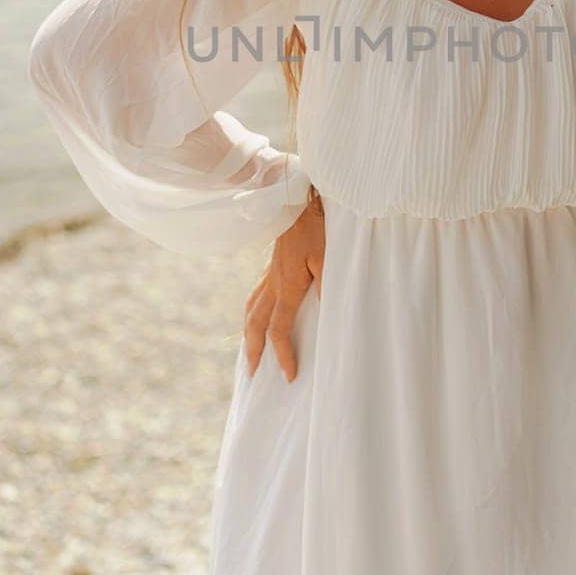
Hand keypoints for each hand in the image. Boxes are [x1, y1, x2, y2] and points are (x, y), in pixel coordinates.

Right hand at [242, 194, 324, 381]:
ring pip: (251, 309)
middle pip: (255, 324)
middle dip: (253, 350)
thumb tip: (328, 313)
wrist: (297, 198)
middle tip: (252, 374)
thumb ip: (327, 285)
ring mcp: (270, 274)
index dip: (283, 355)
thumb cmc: (317, 226)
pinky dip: (252, 310)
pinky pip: (256, 293)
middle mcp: (273, 284)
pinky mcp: (273, 264)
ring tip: (248, 349)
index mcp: (287, 287)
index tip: (288, 376)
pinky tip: (257, 312)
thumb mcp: (328, 256)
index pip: (280, 329)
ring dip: (248, 332)